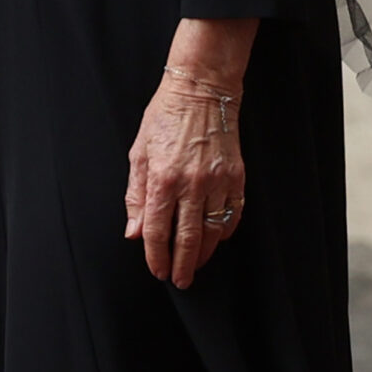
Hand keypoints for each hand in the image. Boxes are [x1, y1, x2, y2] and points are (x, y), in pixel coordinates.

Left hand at [124, 19, 256, 288]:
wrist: (203, 91)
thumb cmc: (165, 117)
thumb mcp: (139, 153)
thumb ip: (136, 195)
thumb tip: (134, 232)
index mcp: (163, 179)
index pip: (157, 230)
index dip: (156, 256)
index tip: (158, 271)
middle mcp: (191, 184)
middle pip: (188, 239)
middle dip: (183, 265)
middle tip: (180, 281)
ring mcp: (217, 181)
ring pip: (213, 231)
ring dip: (205, 254)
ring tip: (197, 265)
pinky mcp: (237, 176)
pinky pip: (233, 214)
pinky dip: (226, 231)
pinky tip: (217, 239)